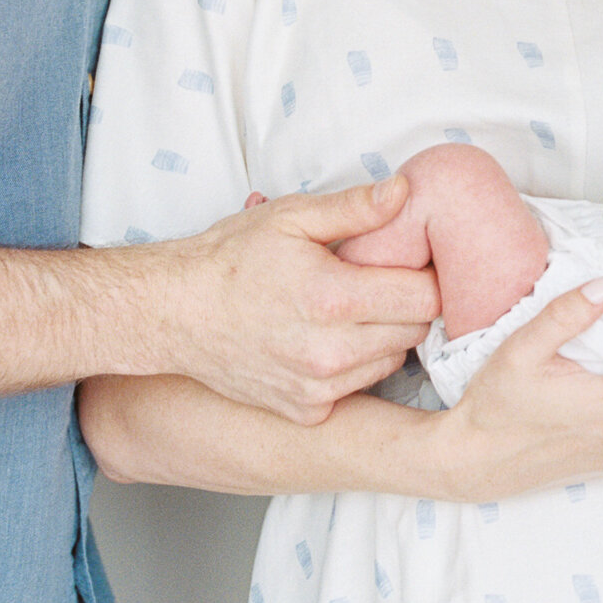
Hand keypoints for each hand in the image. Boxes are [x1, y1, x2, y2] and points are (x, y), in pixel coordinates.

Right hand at [161, 179, 441, 424]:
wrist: (175, 312)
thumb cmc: (230, 259)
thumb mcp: (291, 217)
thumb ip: (355, 208)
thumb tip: (405, 192)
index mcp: (333, 298)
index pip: (425, 298)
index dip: (427, 276)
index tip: (414, 263)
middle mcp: (330, 352)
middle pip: (415, 332)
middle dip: (409, 304)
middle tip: (384, 281)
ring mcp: (317, 386)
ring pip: (391, 362)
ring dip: (385, 337)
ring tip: (354, 310)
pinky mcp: (305, 409)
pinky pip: (357, 389)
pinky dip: (354, 367)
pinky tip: (329, 341)